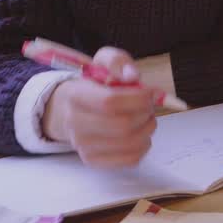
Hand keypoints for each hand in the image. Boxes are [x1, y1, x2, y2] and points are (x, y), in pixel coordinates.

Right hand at [40, 47, 157, 167]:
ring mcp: (83, 145)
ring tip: (146, 117)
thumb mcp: (102, 62)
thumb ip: (118, 62)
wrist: (71, 108)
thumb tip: (132, 76)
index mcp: (76, 95)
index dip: (138, 98)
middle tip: (150, 106)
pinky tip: (141, 133)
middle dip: (145, 114)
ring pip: (128, 143)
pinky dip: (144, 146)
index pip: (110, 102)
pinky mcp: (93, 160)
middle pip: (121, 125)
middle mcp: (75, 123)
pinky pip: (129, 159)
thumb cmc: (94, 85)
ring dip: (148, 128)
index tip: (151, 93)